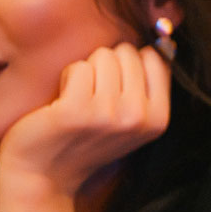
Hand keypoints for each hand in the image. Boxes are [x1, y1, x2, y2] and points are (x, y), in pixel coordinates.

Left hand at [0, 42, 170, 201]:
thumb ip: (149, 84)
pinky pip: (79, 67)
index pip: (154, 59)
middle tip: (93, 98)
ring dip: (86, 72)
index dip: (130, 66)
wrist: (44, 175)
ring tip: (78, 100)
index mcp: (159, 119)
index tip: (116, 91)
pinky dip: (67, 79)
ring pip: (103, 56)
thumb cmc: (85, 139)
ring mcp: (108, 115)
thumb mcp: (130, 119)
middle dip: (107, 67)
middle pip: (127, 52)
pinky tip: (62, 103)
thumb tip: (166, 36)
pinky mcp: (77, 111)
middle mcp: (138, 118)